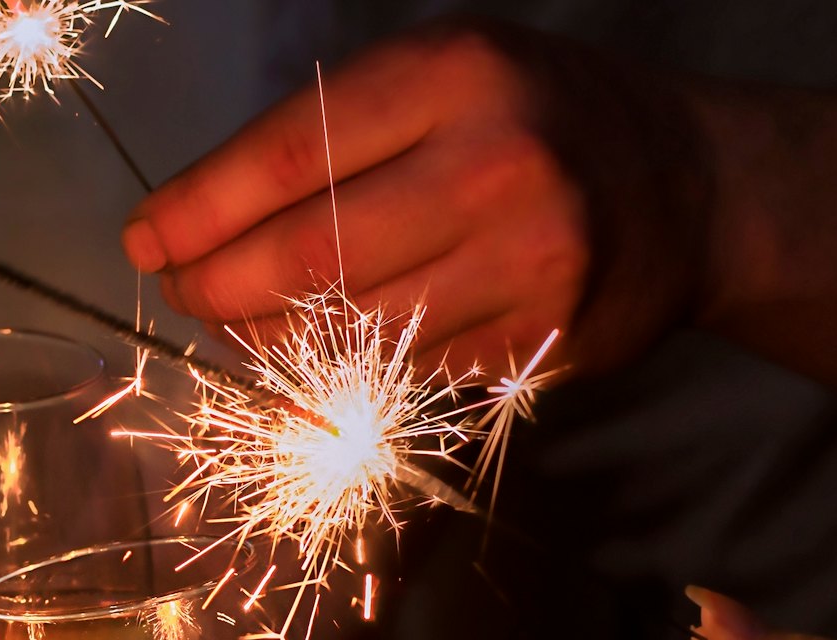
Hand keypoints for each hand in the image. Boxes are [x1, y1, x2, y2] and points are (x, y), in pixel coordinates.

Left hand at [120, 17, 709, 374]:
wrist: (693, 185)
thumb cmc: (532, 117)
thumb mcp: (442, 75)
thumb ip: (330, 134)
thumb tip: (192, 223)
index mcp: (456, 75)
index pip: (288, 157)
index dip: (197, 211)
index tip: (143, 239)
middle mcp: (497, 164)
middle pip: (306, 256)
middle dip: (216, 286)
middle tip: (183, 292)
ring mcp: (528, 262)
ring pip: (345, 329)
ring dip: (267, 337)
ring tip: (239, 318)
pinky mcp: (543, 342)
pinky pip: (400, 368)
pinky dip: (344, 364)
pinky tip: (324, 342)